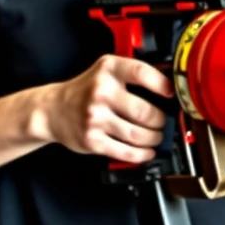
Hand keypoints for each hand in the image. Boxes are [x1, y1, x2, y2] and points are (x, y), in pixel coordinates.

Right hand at [38, 55, 172, 163]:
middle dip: (160, 121)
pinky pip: (126, 151)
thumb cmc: (86, 90)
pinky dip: (142, 154)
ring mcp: (95, 118)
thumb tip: (172, 82)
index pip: (142, 73)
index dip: (162, 85)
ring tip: (156, 136)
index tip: (172, 94)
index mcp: (108, 70)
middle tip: (162, 122)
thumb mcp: (107, 71)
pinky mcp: (92, 140)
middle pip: (145, 112)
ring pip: (138, 135)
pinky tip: (147, 151)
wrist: (52, 110)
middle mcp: (101, 92)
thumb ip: (133, 74)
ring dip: (154, 139)